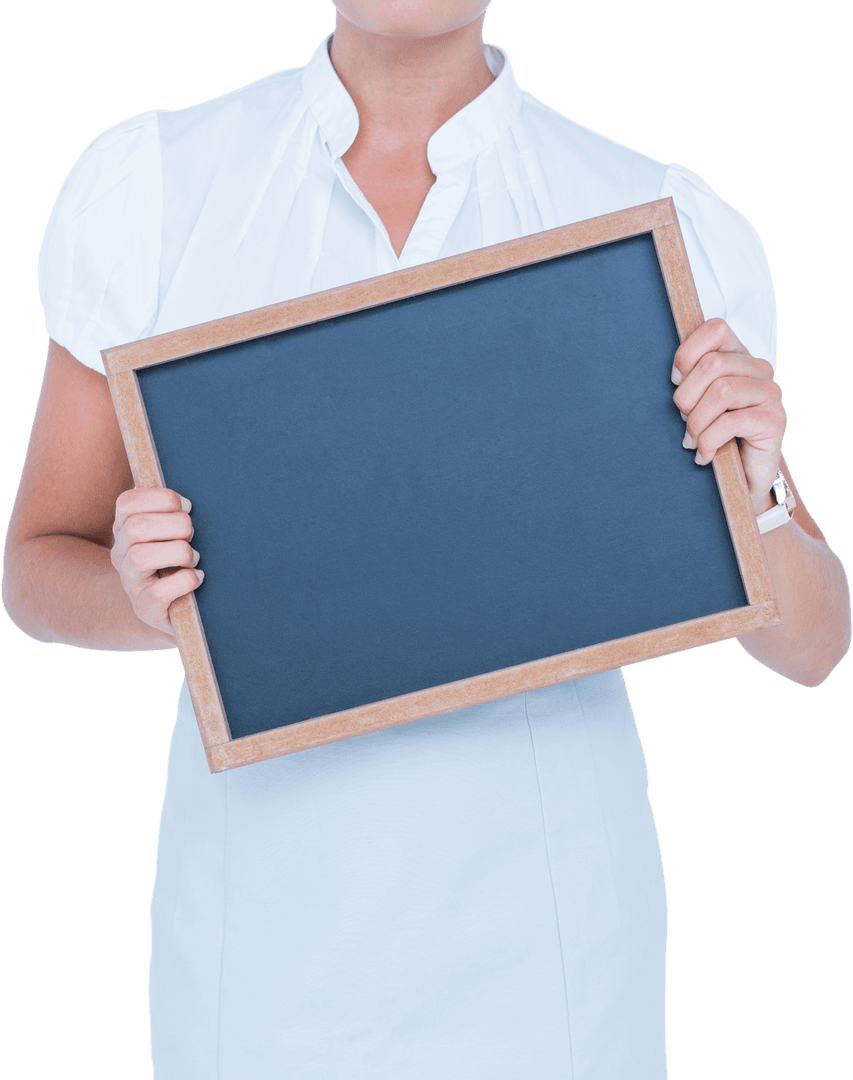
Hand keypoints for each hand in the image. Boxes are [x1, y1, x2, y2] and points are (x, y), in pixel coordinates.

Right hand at [110, 488, 202, 635]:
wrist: (178, 613)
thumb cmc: (180, 563)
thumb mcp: (173, 533)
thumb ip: (173, 514)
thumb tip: (187, 505)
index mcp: (125, 530)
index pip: (127, 502)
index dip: (161, 498)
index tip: (187, 507)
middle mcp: (121, 555)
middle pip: (136, 527)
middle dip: (176, 525)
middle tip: (192, 536)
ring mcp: (130, 583)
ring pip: (140, 557)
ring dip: (178, 552)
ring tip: (193, 559)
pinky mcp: (145, 609)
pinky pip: (158, 591)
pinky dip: (184, 581)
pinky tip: (197, 578)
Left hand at [672, 318, 786, 515]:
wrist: (743, 478)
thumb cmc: (715, 436)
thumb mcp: (698, 403)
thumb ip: (691, 380)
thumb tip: (675, 374)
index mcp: (739, 356)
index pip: (715, 329)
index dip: (688, 353)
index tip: (676, 381)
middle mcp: (759, 369)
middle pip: (712, 364)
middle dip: (687, 397)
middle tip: (684, 420)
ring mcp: (770, 393)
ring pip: (721, 392)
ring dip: (697, 422)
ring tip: (692, 441)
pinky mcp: (775, 420)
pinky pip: (731, 422)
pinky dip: (709, 441)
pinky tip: (704, 455)